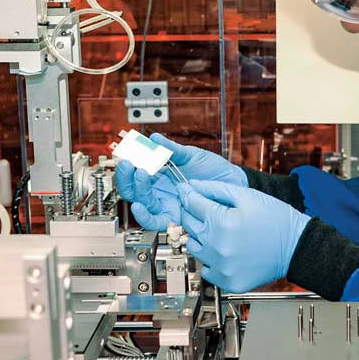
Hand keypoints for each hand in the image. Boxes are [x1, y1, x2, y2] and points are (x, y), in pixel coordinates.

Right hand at [113, 135, 245, 229]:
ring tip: (141, 173)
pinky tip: (140, 206)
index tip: (125, 153)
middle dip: (126, 177)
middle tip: (129, 163)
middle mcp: (159, 192)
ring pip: (141, 204)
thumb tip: (154, 138)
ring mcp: (166, 205)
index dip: (127, 165)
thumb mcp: (191, 155)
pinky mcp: (175, 218)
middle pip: (133, 189)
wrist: (233, 183)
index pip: (135, 173)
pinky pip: (155, 221)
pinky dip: (144, 216)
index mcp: (160, 176)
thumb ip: (171, 149)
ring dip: (137, 189)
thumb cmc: (214, 171)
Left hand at [177, 180, 309, 292]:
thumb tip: (193, 185)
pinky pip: (206, 269)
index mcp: (222, 222)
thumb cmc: (276, 220)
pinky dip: (211, 260)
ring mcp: (222, 267)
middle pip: (188, 225)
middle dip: (193, 213)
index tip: (186, 190)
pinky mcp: (227, 281)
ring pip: (194, 247)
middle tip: (204, 209)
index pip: (192, 204)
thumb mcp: (248, 196)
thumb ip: (216, 188)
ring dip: (201, 237)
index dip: (187, 194)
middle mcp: (218, 247)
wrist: (296, 247)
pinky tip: (226, 251)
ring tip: (218, 232)